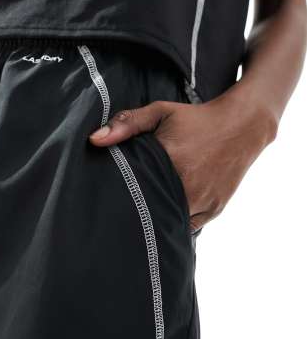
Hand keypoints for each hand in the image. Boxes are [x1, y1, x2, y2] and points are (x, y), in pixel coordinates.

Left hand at [89, 88, 277, 232]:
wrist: (243, 125)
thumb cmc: (196, 119)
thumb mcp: (161, 112)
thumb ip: (127, 123)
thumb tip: (94, 139)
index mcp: (171, 162)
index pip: (136, 191)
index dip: (123, 197)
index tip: (111, 200)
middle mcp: (188, 185)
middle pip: (152, 210)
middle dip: (139, 211)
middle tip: (124, 211)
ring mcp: (203, 201)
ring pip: (171, 221)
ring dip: (158, 219)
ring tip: (144, 214)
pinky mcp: (214, 210)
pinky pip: (189, 226)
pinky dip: (178, 221)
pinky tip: (167, 213)